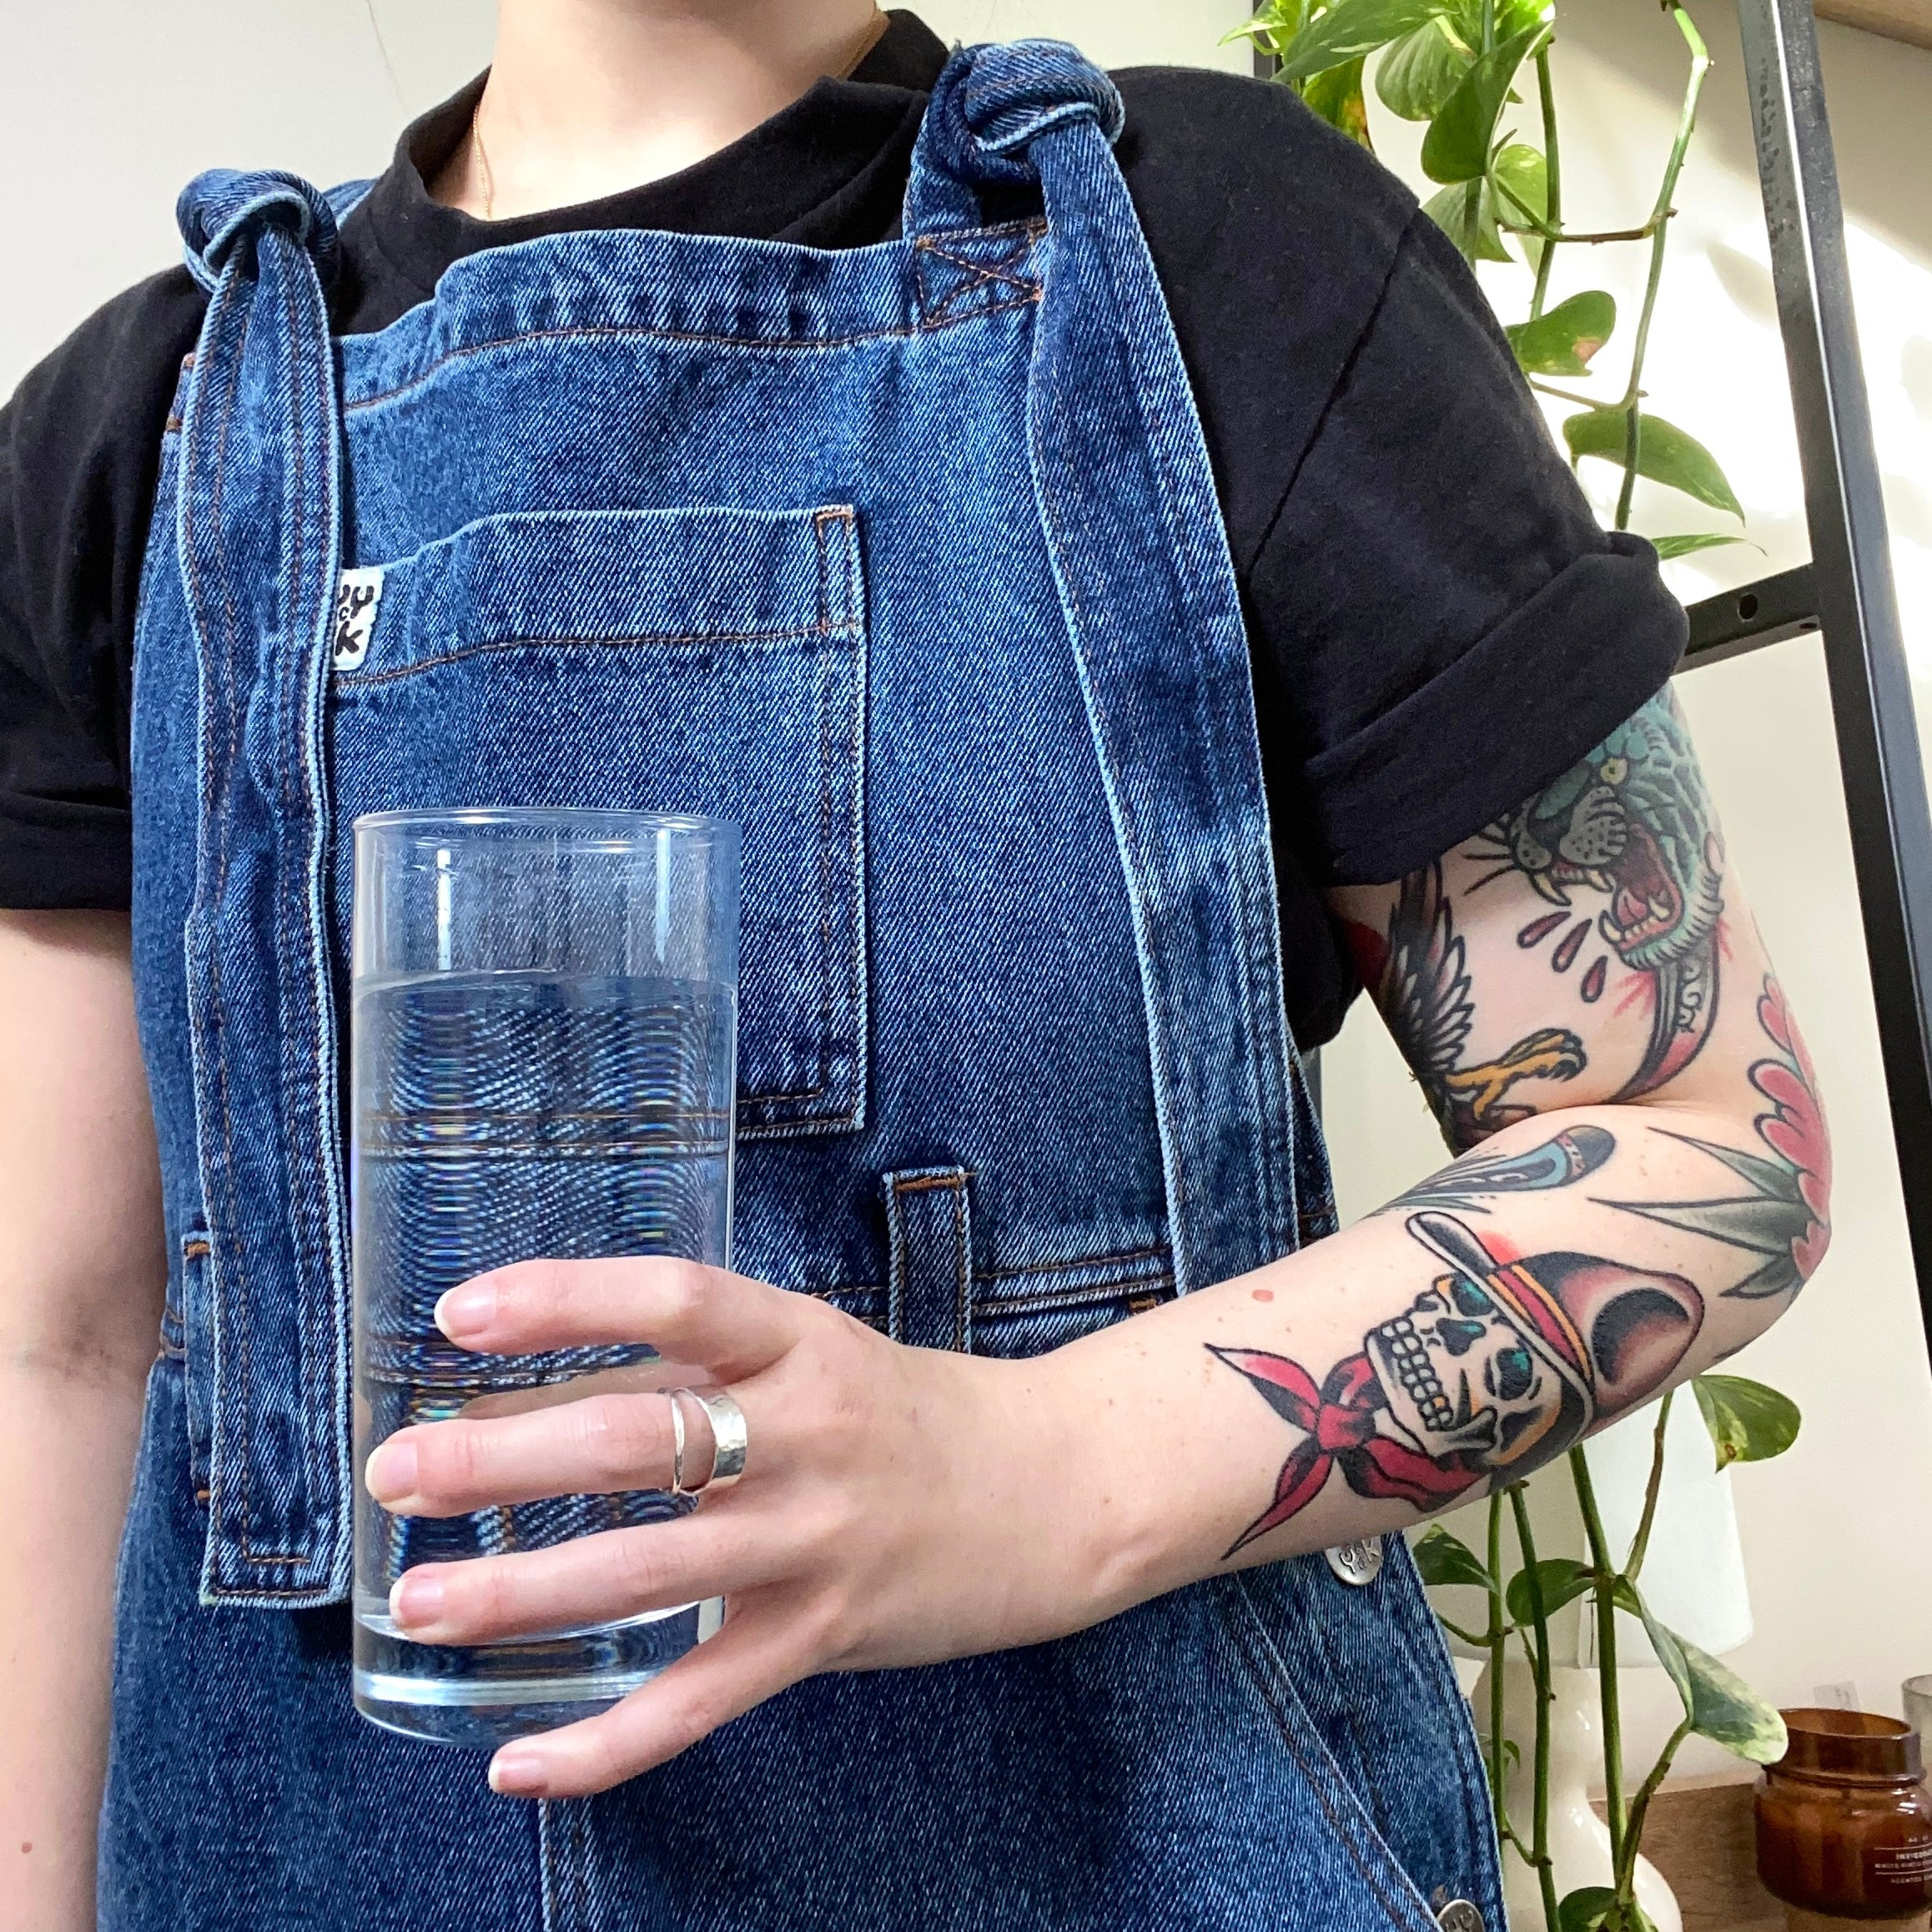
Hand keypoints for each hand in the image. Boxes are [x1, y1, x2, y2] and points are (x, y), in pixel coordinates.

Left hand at [364, 1260, 1119, 1797]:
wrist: (1053, 1489)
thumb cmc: (904, 1412)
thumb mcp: (811, 1356)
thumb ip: (691, 1373)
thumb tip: (526, 1395)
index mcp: (802, 1342)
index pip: (680, 1301)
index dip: (570, 1300)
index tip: (460, 1315)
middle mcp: (811, 1432)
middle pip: (646, 1441)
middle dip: (508, 1460)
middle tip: (396, 1474)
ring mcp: (820, 1539)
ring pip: (657, 1571)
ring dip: (527, 1594)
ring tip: (422, 1605)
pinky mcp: (826, 1634)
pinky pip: (704, 1699)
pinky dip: (608, 1744)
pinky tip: (519, 1763)